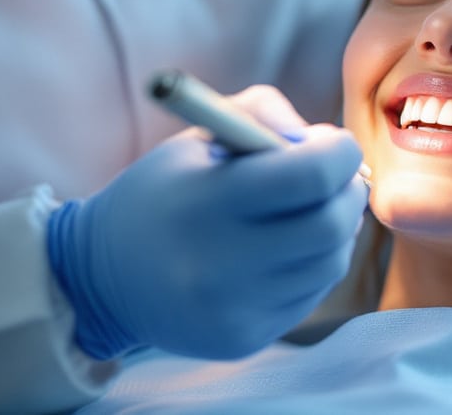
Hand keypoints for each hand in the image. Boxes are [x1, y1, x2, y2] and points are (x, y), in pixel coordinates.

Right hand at [47, 86, 367, 359]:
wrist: (103, 277)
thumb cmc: (165, 189)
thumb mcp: (199, 133)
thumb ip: (265, 114)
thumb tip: (326, 142)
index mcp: (207, 200)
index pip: (311, 176)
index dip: (340, 153)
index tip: (335, 145)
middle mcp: (220, 262)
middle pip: (331, 224)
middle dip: (348, 192)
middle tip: (337, 180)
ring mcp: (233, 308)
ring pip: (331, 261)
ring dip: (337, 229)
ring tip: (309, 211)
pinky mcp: (244, 338)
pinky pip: (312, 294)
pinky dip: (314, 264)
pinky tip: (286, 250)